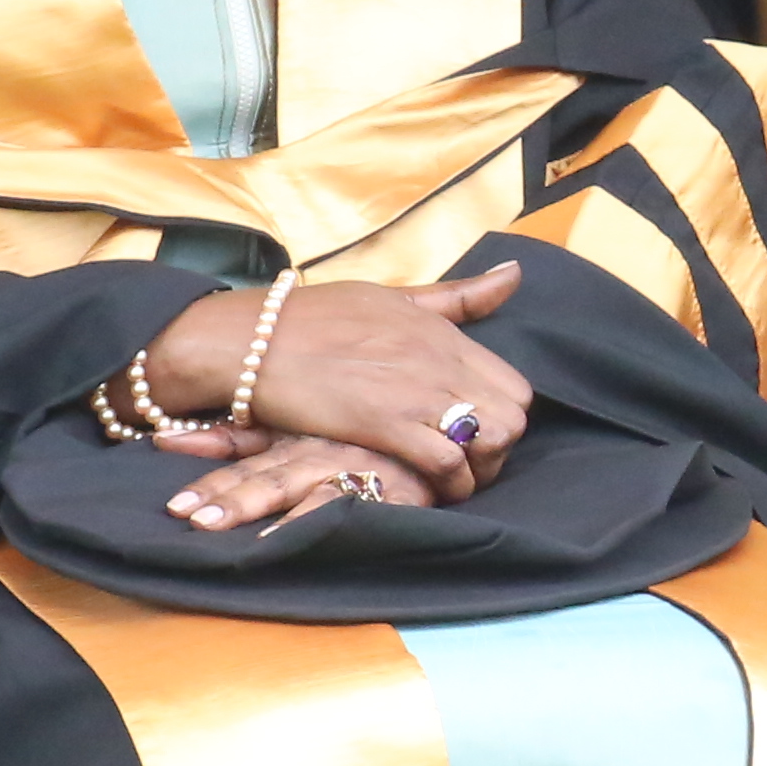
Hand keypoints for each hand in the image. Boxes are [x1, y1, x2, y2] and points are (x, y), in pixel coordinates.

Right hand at [137, 261, 530, 498]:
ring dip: (480, 470)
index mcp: (442, 331)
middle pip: (514, 416)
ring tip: (453, 481)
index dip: (503, 419)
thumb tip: (514, 273)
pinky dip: (450, 484)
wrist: (250, 340)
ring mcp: (414, 389)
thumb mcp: (393, 298)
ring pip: (493, 439)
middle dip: (500, 450)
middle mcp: (438, 358)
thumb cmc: (314, 319)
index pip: (516, 385)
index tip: (477, 435)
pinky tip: (432, 491)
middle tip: (469, 465)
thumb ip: (455, 297)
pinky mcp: (385, 421)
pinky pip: (448, 461)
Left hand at [155, 431, 425, 532]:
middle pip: (267, 480)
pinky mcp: (389, 492)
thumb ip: (234, 435)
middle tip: (195, 521)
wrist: (441, 422)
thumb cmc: (362, 426)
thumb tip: (161, 440)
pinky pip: (356, 507)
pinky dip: (330, 523)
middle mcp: (316, 453)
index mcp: (291, 437)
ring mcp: (353, 470)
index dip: (209, 478)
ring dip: (278, 517)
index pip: (240, 457)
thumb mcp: (295, 423)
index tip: (176, 505)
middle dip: (232, 501)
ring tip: (249, 545)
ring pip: (308, 493)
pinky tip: (310, 540)